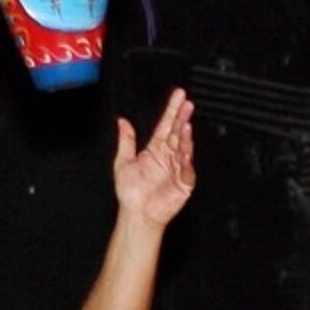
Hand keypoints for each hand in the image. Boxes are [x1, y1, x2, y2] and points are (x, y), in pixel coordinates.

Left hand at [114, 87, 195, 226]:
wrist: (137, 213)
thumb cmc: (130, 192)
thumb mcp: (123, 163)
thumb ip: (126, 141)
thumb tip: (122, 122)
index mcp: (155, 150)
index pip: (165, 126)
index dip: (172, 110)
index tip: (178, 96)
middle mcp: (168, 156)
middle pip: (177, 132)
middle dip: (182, 117)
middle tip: (187, 102)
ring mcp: (177, 167)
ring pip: (184, 146)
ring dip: (185, 134)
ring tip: (185, 121)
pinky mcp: (184, 181)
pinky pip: (187, 167)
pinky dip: (186, 158)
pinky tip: (184, 149)